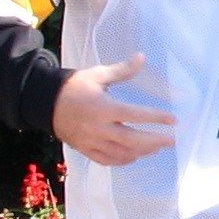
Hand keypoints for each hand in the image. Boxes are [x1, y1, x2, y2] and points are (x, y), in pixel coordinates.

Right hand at [52, 53, 175, 166]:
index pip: (133, 114)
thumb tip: (142, 57)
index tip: (173, 119)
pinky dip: (122, 160)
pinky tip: (135, 156)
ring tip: (158, 147)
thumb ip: (121, 70)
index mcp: (102, 107)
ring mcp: (90, 141)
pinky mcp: (84, 149)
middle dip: (154, 141)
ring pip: (120, 153)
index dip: (154, 118)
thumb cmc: (74, 86)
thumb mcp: (97, 75)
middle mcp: (97, 127)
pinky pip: (106, 160)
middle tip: (172, 140)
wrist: (45, 102)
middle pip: (131, 139)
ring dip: (142, 152)